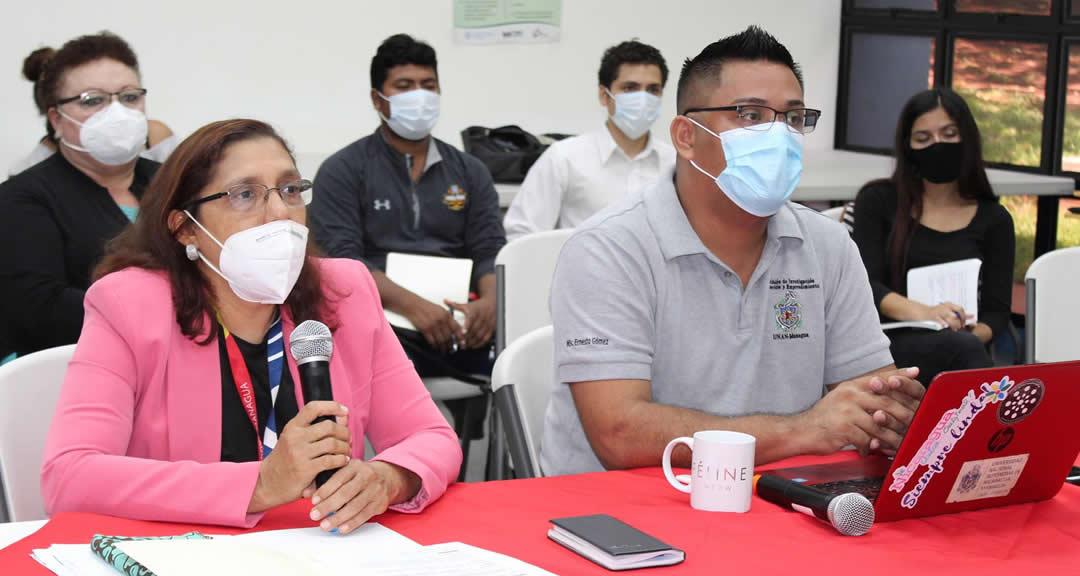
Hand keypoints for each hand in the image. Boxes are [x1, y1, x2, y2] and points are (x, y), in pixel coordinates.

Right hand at [248, 402, 351, 512]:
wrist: (267, 483)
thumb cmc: (285, 460)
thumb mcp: (294, 439)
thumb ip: (314, 429)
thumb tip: (343, 419)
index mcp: (293, 426)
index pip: (313, 408)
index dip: (332, 406)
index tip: (345, 411)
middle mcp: (295, 437)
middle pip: (329, 426)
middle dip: (344, 432)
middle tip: (348, 440)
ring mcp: (299, 453)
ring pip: (333, 444)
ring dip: (345, 448)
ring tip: (347, 452)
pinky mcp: (305, 469)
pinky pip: (331, 461)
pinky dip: (341, 460)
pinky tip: (343, 462)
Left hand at [305, 460, 420, 533]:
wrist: (387, 476)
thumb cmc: (359, 475)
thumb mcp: (344, 471)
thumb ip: (324, 481)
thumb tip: (306, 492)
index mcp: (355, 466)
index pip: (339, 478)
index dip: (325, 490)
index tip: (313, 501)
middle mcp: (367, 476)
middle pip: (346, 493)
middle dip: (328, 506)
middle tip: (314, 515)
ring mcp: (375, 490)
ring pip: (355, 505)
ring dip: (338, 517)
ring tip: (325, 525)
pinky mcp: (380, 503)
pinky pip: (365, 515)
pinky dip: (352, 523)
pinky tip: (342, 528)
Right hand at [405, 296, 465, 354]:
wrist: (414, 305)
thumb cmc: (427, 307)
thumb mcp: (440, 309)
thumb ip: (448, 318)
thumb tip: (455, 329)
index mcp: (446, 315)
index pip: (456, 328)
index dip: (460, 337)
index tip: (461, 343)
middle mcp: (441, 320)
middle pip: (449, 336)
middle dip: (451, 345)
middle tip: (452, 349)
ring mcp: (432, 325)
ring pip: (441, 341)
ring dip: (443, 347)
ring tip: (444, 350)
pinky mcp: (425, 329)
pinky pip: (432, 341)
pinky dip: (434, 346)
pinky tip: (436, 347)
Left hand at [445, 295, 494, 349]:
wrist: (493, 304)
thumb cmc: (478, 306)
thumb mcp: (467, 305)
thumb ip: (455, 305)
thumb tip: (445, 301)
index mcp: (475, 311)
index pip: (471, 318)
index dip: (467, 326)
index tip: (463, 332)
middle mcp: (482, 318)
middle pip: (474, 330)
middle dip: (467, 338)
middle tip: (459, 343)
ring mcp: (487, 324)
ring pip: (480, 335)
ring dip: (472, 342)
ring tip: (464, 345)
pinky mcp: (491, 329)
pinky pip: (486, 339)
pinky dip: (479, 344)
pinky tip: (473, 346)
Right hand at [801, 367, 923, 454]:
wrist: (802, 431)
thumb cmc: (825, 418)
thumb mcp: (842, 400)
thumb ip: (863, 397)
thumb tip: (886, 403)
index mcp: (851, 386)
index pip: (880, 378)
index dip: (899, 375)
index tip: (915, 373)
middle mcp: (849, 395)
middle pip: (885, 403)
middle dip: (903, 416)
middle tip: (914, 424)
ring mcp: (846, 411)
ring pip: (879, 425)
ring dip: (890, 437)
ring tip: (897, 444)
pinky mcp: (844, 428)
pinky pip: (867, 439)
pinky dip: (872, 446)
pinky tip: (872, 449)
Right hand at [922, 302, 971, 330]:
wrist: (924, 312)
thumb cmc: (938, 312)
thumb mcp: (949, 310)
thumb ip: (960, 313)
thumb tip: (972, 316)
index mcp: (949, 305)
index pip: (960, 309)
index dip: (964, 317)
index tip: (964, 323)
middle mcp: (945, 307)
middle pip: (955, 315)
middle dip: (958, 323)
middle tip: (959, 327)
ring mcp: (939, 312)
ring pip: (949, 319)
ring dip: (953, 325)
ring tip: (954, 329)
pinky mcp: (934, 317)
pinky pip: (941, 322)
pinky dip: (944, 325)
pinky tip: (946, 327)